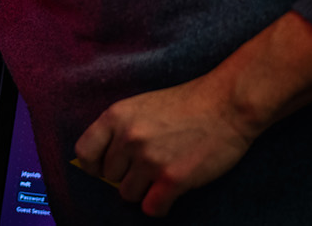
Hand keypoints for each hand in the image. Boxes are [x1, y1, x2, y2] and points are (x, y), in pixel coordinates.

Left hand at [74, 75, 255, 216]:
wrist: (227, 105)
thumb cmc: (185, 105)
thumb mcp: (140, 106)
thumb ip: (119, 129)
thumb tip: (101, 162)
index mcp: (116, 116)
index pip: (84, 152)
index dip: (93, 166)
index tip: (103, 170)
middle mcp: (128, 138)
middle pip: (109, 176)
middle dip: (127, 175)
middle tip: (149, 166)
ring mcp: (150, 159)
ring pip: (128, 194)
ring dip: (144, 190)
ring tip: (162, 174)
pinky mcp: (173, 178)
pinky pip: (152, 207)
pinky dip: (159, 206)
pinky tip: (169, 194)